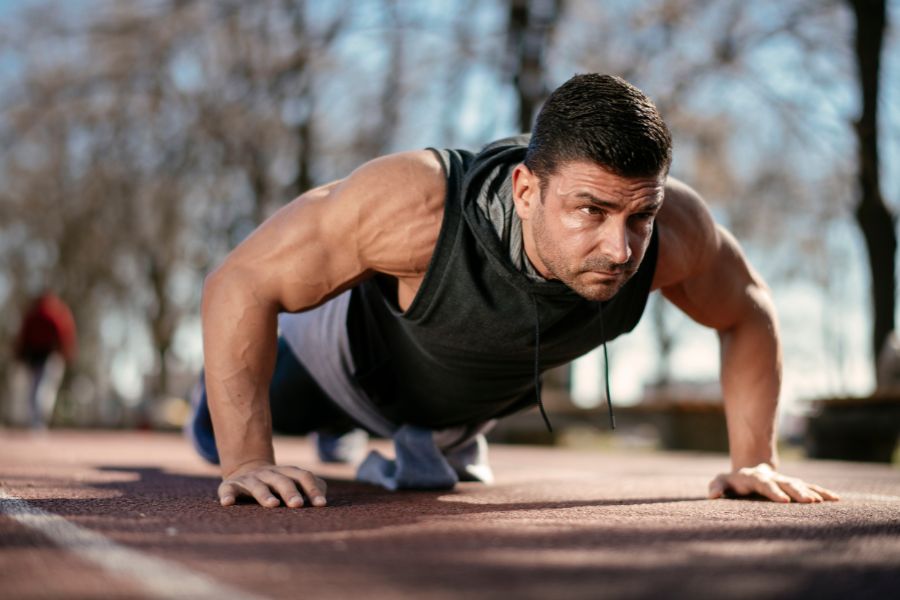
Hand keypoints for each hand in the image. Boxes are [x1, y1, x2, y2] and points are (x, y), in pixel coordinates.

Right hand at [218, 461, 327, 507]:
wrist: (246, 471)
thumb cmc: (277, 484)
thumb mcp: (294, 482)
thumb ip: (311, 487)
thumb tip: (323, 499)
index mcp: (288, 473)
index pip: (303, 477)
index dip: (313, 490)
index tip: (321, 504)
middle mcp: (270, 474)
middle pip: (282, 481)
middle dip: (291, 492)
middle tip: (298, 505)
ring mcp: (250, 479)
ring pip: (258, 486)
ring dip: (265, 495)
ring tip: (272, 505)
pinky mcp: (231, 486)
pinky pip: (228, 489)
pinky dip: (228, 495)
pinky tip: (227, 503)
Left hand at [708, 463, 839, 502]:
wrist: (750, 471)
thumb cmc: (733, 483)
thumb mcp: (722, 482)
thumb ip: (717, 486)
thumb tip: (712, 495)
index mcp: (754, 478)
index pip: (764, 484)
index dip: (774, 492)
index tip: (784, 501)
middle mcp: (772, 477)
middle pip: (786, 483)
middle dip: (798, 491)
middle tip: (809, 501)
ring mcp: (785, 480)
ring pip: (801, 484)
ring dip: (813, 492)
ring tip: (825, 501)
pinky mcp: (794, 485)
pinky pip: (811, 487)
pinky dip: (822, 493)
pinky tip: (836, 499)